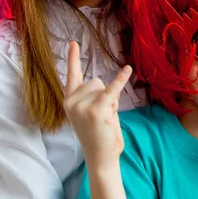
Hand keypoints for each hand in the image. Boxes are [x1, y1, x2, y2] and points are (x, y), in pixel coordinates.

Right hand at [63, 41, 131, 166]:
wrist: (100, 156)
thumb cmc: (99, 133)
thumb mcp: (91, 111)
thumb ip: (93, 95)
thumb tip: (105, 85)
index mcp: (69, 100)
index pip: (71, 75)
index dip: (72, 58)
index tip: (73, 42)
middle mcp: (72, 102)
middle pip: (96, 81)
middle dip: (105, 95)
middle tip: (102, 116)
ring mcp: (82, 106)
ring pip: (104, 88)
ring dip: (111, 102)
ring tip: (106, 119)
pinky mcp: (97, 110)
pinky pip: (111, 90)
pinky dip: (120, 80)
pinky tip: (128, 69)